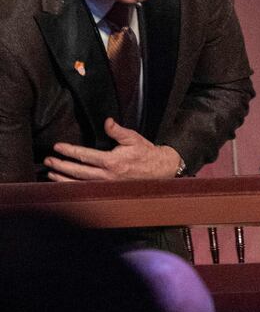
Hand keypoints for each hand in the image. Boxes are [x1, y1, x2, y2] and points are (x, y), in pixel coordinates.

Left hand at [45, 119, 181, 180]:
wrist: (160, 170)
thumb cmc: (146, 153)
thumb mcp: (134, 138)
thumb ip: (117, 130)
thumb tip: (106, 121)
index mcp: (112, 161)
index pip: (85, 155)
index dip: (69, 151)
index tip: (57, 147)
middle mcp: (107, 175)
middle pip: (77, 171)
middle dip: (61, 165)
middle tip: (48, 160)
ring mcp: (106, 185)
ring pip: (79, 183)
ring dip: (62, 178)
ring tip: (50, 172)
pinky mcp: (107, 190)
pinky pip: (85, 189)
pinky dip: (72, 186)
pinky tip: (64, 183)